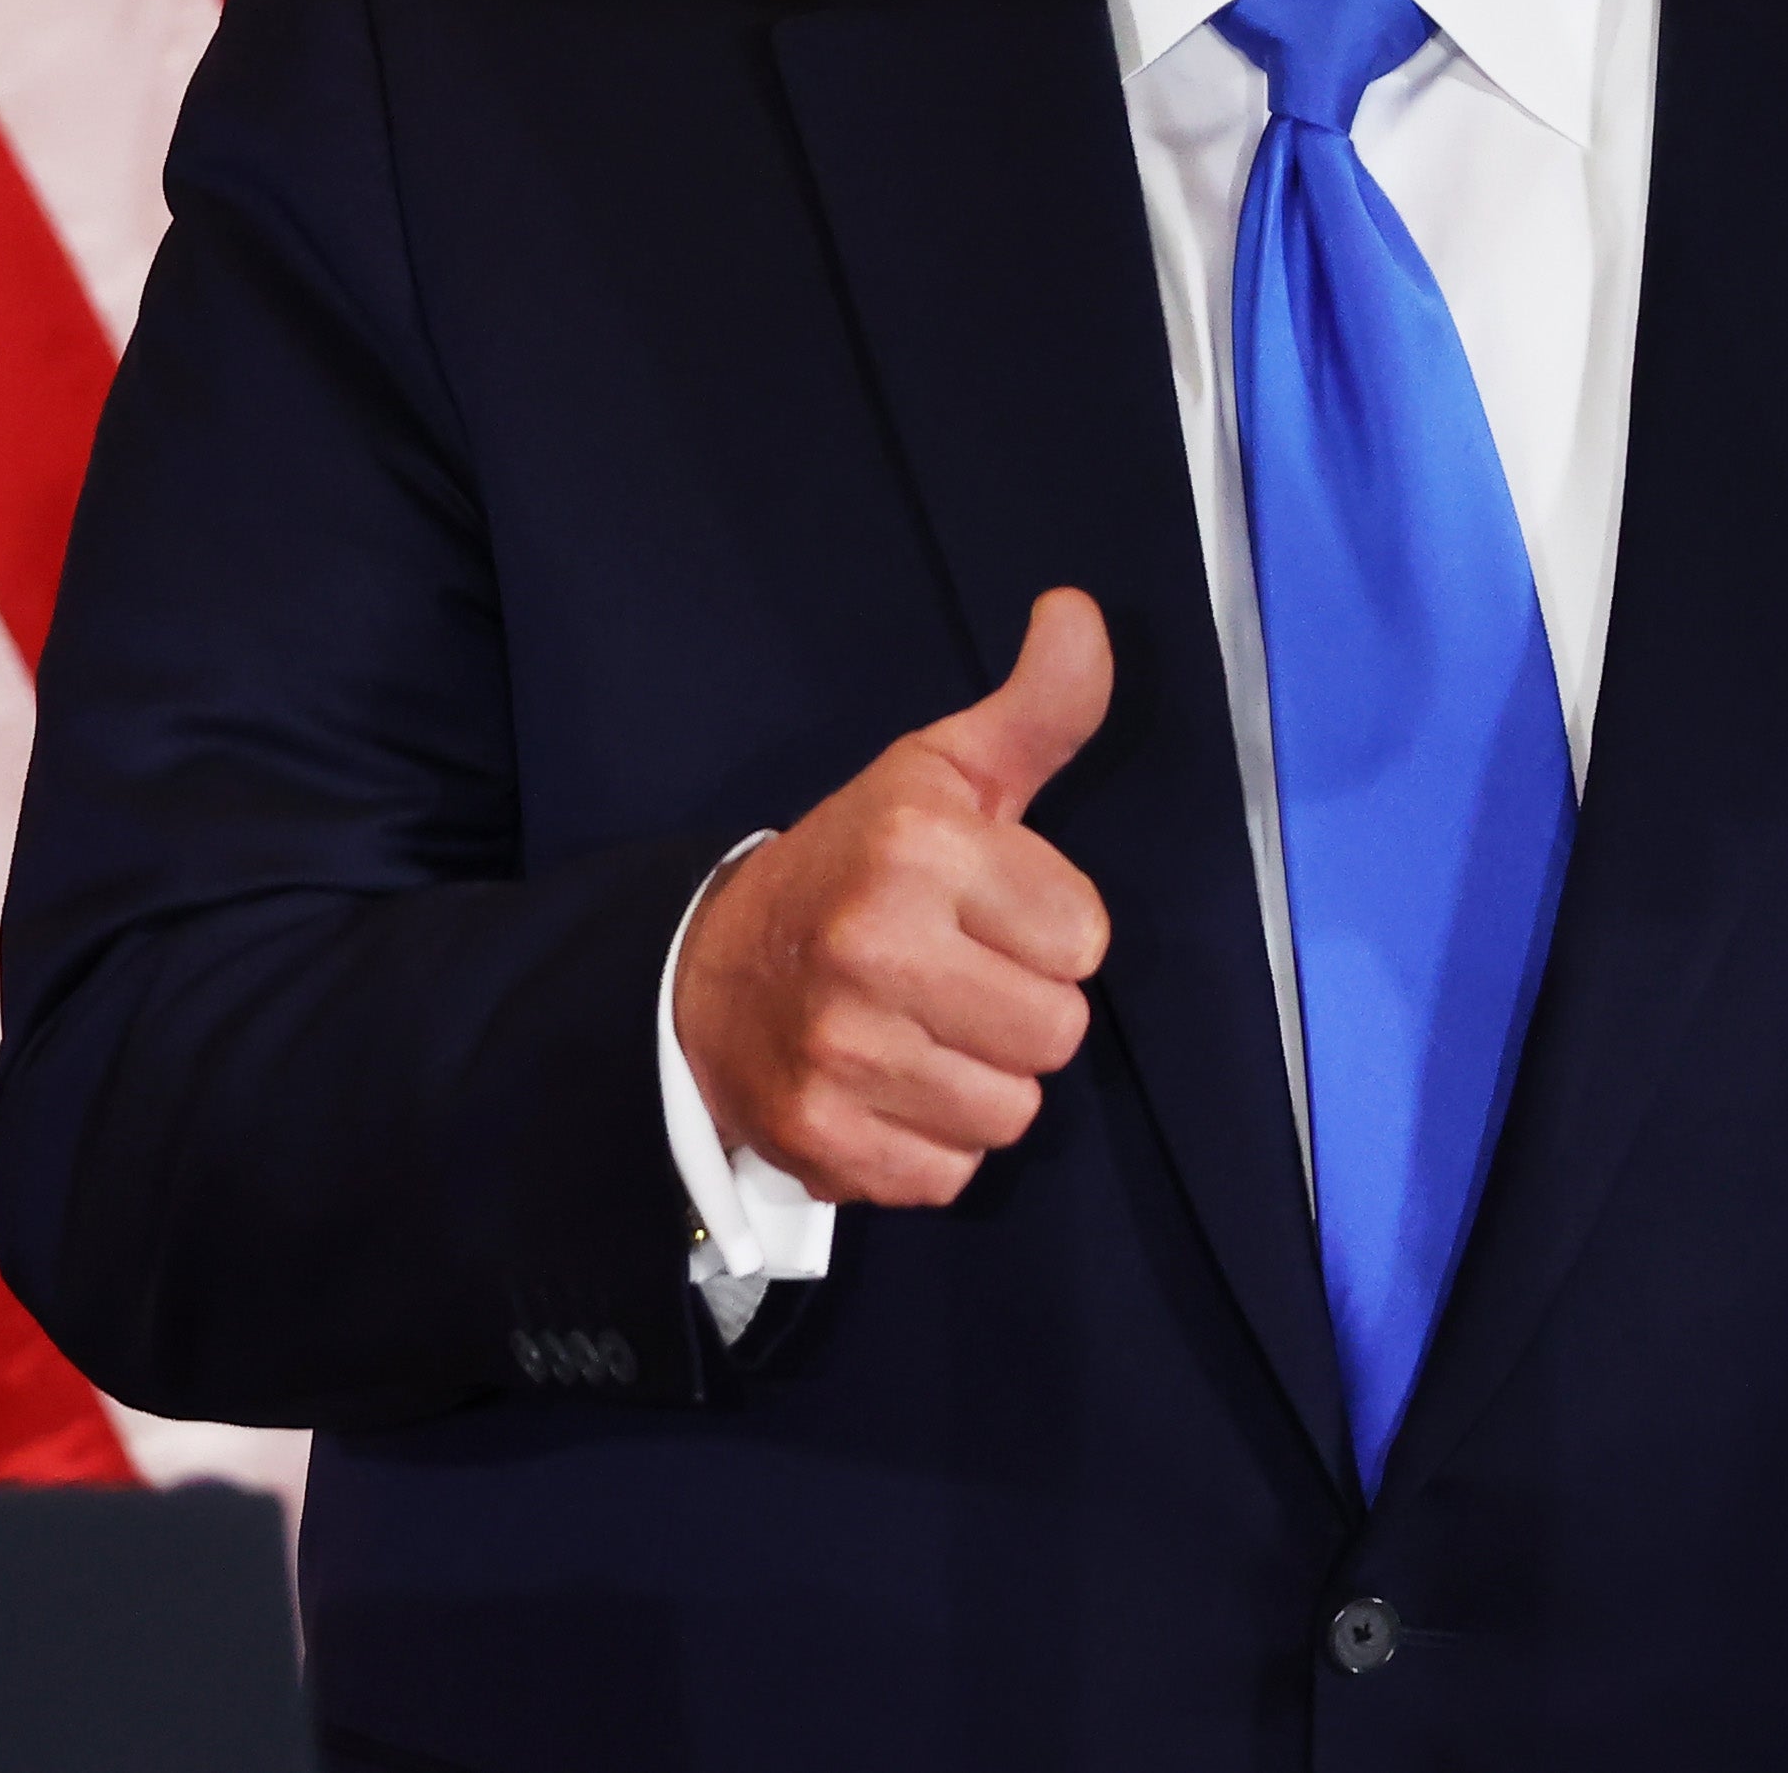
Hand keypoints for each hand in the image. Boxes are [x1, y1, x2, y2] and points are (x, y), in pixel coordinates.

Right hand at [673, 590, 1115, 1208]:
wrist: (703, 974)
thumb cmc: (850, 869)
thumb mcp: (937, 776)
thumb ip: (1033, 709)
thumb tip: (1081, 613)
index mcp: (915, 848)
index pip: (1084, 939)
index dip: (1042, 929)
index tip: (977, 912)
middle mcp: (874, 946)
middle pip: (1057, 1034)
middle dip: (1018, 1012)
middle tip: (949, 979)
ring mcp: (843, 1051)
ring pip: (1012, 1113)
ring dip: (977, 1084)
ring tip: (917, 1035)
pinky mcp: (824, 1139)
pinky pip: (951, 1174)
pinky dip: (928, 1146)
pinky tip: (885, 1091)